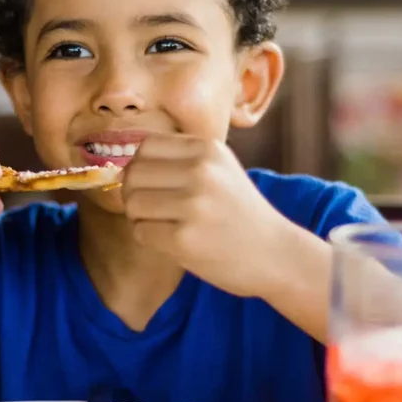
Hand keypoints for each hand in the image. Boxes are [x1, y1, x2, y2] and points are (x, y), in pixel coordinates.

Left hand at [121, 134, 291, 297]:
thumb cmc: (239, 212)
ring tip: (162, 225)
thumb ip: (180, 160)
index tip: (151, 185)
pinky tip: (170, 241)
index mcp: (208, 149)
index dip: (140, 167)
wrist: (276, 254)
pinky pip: (141, 232)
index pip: (146, 147)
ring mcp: (193, 205)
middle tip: (152, 210)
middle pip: (134, 174)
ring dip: (139, 218)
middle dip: (134, 194)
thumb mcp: (220, 169)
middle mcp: (201, 171)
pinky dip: (149, 239)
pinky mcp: (185, 238)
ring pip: (133, 204)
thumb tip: (125, 167)